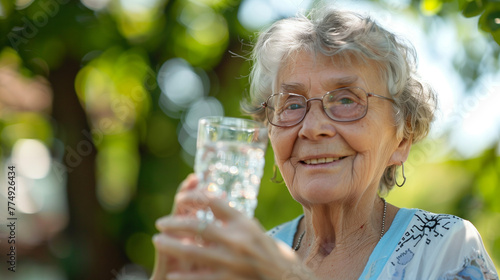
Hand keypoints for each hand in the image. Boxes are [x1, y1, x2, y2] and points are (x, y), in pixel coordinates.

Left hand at [150, 175, 314, 278]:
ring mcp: (233, 262)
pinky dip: (187, 275)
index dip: (195, 197)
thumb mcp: (253, 228)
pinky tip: (173, 273)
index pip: (215, 203)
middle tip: (160, 222)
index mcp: (244, 224)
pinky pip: (203, 277)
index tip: (180, 196)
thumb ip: (232, 217)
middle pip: (199, 228)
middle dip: (176, 224)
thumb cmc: (269, 252)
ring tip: (158, 241)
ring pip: (195, 252)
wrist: (286, 279)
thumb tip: (209, 201)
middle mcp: (238, 241)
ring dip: (173, 246)